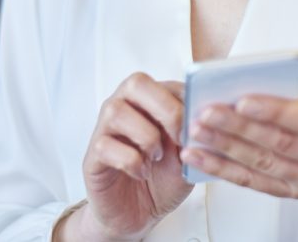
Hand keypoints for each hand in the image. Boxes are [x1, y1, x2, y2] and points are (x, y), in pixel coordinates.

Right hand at [68, 74, 192, 240]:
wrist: (138, 214)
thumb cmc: (163, 179)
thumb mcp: (187, 156)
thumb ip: (193, 136)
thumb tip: (205, 118)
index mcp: (150, 101)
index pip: (166, 83)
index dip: (186, 101)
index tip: (200, 127)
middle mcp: (124, 106)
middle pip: (136, 83)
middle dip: (165, 109)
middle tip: (179, 137)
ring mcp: (104, 129)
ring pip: (117, 112)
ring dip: (146, 136)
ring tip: (157, 157)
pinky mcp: (93, 155)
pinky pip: (106, 146)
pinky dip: (131, 161)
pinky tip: (142, 172)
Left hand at [179, 77, 297, 198]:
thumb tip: (288, 83)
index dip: (273, 111)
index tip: (242, 100)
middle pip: (279, 143)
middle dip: (239, 128)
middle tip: (208, 112)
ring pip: (262, 164)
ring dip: (225, 148)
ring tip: (198, 131)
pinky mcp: (291, 193)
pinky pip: (253, 182)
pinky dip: (223, 169)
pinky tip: (201, 156)